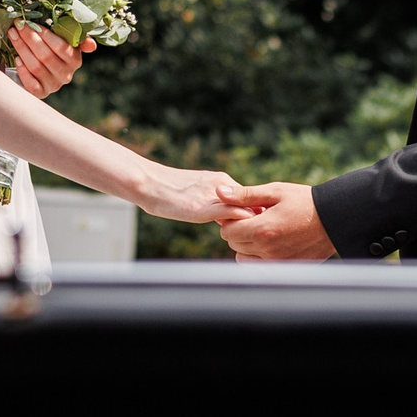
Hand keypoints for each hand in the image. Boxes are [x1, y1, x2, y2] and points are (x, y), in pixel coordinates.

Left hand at [7, 24, 93, 97]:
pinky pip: (31, 84)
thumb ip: (77, 37)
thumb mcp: (65, 40)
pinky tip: (17, 59)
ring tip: (13, 35)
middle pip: (46, 56)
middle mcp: (66, 75)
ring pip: (36, 67)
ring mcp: (53, 85)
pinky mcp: (41, 93)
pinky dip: (23, 71)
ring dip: (22, 49)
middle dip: (29, 38)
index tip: (31, 23)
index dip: (46, 35)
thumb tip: (91, 46)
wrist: (40, 69)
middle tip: (18, 26)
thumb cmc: (52, 48)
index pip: (61, 47)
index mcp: (75, 60)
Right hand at [133, 165, 257, 224]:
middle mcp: (221, 185)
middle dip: (261, 217)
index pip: (249, 196)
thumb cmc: (168, 191)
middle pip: (252, 201)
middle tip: (269, 232)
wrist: (147, 182)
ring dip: (254, 222)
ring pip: (244, 207)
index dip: (257, 211)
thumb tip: (229, 216)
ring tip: (261, 236)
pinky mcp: (202, 209)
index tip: (264, 223)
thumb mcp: (197, 192)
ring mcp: (213, 196)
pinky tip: (245, 234)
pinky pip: (229, 213)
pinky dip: (241, 222)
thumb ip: (215, 202)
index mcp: (221, 180)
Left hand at [217, 182, 338, 259]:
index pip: (227, 231)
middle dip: (240, 230)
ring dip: (247, 245)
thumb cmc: (304, 201)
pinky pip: (260, 266)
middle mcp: (267, 250)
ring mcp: (277, 262)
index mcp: (262, 230)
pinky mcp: (286, 268)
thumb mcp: (275, 192)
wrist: (334, 218)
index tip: (245, 211)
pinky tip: (273, 241)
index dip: (232, 219)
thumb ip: (245, 195)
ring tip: (264, 230)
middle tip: (257, 218)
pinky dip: (259, 255)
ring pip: (244, 258)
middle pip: (234, 244)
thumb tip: (219, 193)